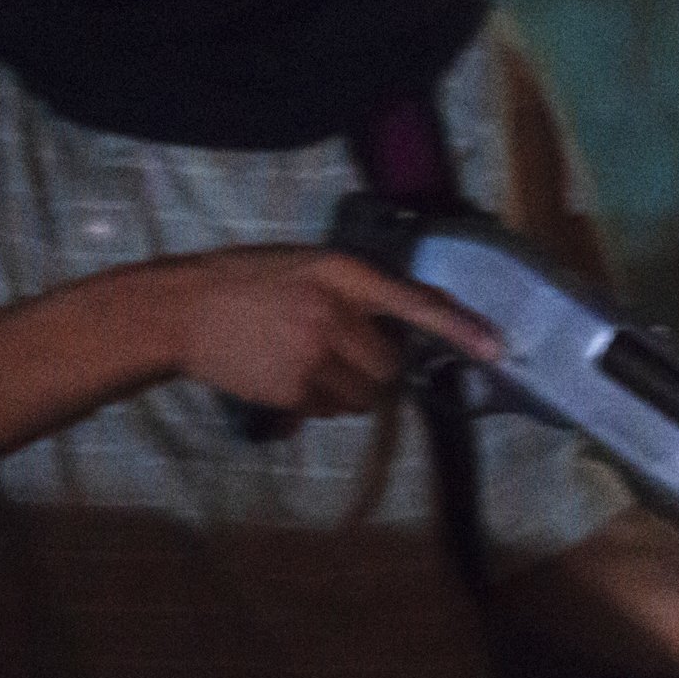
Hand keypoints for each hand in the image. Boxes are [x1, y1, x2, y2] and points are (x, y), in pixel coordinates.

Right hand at [163, 247, 500, 418]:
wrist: (182, 311)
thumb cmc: (247, 282)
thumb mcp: (305, 266)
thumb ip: (352, 291)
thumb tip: (400, 330)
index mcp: (341, 273)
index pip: (413, 301)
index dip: (458, 327)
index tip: (496, 347)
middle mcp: (334, 313)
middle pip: (390, 366)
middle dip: (376, 371)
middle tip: (342, 356)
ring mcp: (314, 355)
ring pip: (364, 396)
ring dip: (349, 391)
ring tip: (308, 366)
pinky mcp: (294, 389)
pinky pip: (330, 411)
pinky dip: (318, 404)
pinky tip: (287, 378)